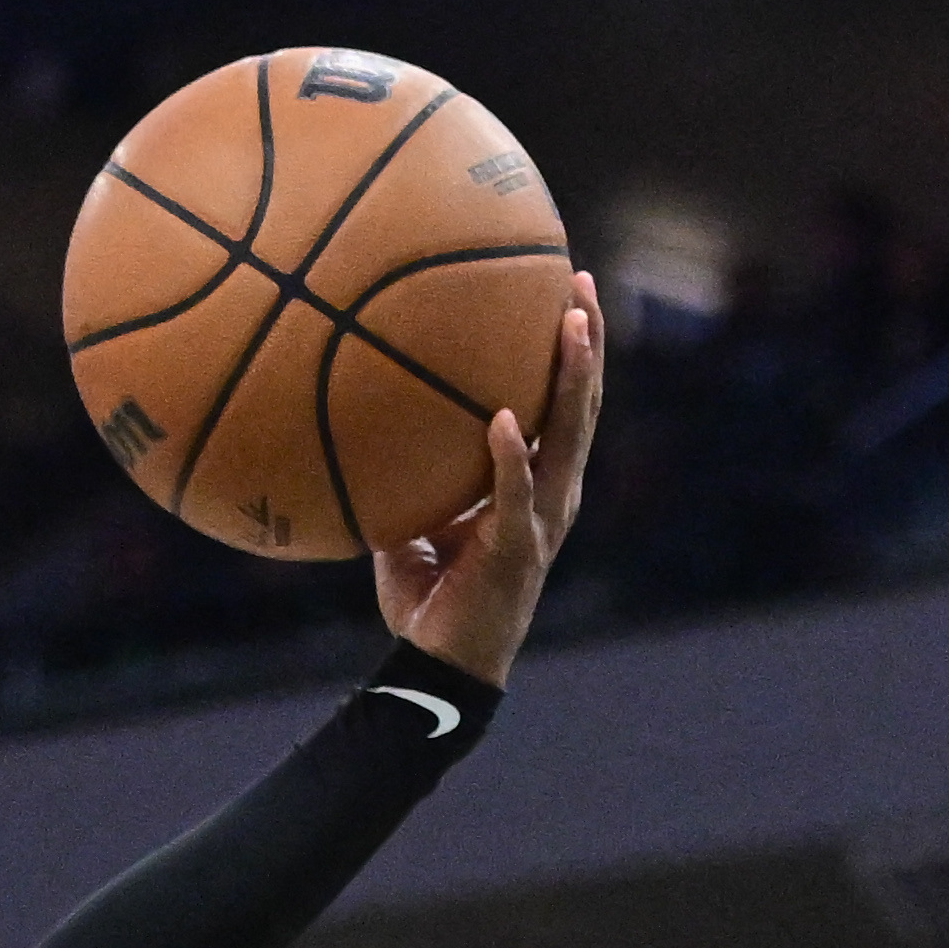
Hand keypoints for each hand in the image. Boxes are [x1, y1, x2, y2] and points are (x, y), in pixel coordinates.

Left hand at [371, 268, 604, 686]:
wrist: (440, 666)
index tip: (566, 293)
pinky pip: (515, 494)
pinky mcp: (517, 550)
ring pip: (569, 437)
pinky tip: (500, 418)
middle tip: (581, 281)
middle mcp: (552, 496)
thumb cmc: (428, 600)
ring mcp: (542, 521)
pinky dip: (509, 456)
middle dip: (586, 341)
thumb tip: (362, 427)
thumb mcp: (412, 527)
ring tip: (572, 322)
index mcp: (536, 486)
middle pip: (581, 405)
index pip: (562, 406)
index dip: (571, 353)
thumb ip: (406, 477)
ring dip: (572, 379)